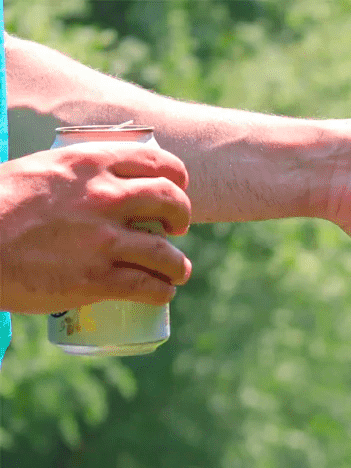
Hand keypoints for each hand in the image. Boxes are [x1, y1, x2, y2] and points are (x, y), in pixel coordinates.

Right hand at [0, 144, 192, 313]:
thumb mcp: (38, 172)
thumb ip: (73, 177)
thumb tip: (96, 183)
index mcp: (87, 164)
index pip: (156, 162)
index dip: (176, 178)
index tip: (176, 190)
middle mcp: (103, 198)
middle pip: (171, 203)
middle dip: (182, 217)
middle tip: (176, 229)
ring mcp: (103, 241)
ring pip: (167, 254)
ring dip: (179, 265)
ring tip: (176, 271)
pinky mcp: (97, 279)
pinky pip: (149, 287)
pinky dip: (162, 291)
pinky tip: (161, 292)